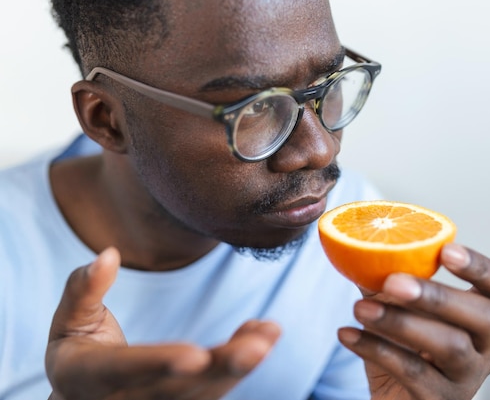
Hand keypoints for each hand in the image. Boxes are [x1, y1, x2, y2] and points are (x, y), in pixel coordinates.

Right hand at [46, 247, 280, 399]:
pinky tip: (264, 336)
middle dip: (220, 368)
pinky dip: (239, 365)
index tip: (196, 355)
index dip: (159, 364)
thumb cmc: (77, 349)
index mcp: (89, 377)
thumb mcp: (68, 319)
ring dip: (239, 366)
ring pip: (203, 393)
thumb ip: (84, 288)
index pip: (125, 370)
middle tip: (256, 347)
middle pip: (177, 389)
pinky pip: (214, 388)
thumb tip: (107, 254)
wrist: (82, 394)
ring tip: (269, 334)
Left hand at [337, 243, 489, 399]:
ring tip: (360, 308)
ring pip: (450, 346)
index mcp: (480, 317)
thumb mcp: (397, 310)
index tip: (446, 249)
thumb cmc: (402, 350)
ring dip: (401, 322)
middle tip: (393, 280)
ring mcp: (467, 379)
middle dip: (438, 295)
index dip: (481, 267)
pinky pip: (413, 372)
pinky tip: (347, 334)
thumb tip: (358, 241)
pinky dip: (376, 349)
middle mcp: (485, 348)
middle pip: (483, 316)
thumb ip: (386, 277)